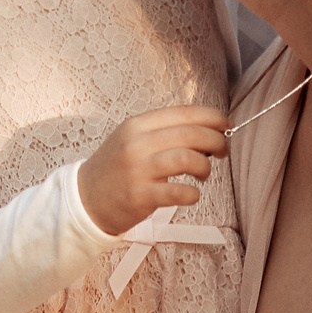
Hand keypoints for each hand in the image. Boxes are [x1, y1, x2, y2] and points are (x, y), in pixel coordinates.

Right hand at [76, 104, 229, 237]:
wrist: (85, 199)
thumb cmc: (117, 169)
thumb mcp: (133, 139)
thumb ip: (164, 131)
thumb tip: (208, 130)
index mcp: (138, 124)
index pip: (185, 113)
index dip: (213, 117)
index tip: (226, 125)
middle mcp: (137, 143)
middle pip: (192, 134)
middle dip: (216, 141)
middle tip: (221, 151)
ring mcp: (138, 170)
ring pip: (188, 159)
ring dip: (205, 166)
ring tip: (203, 173)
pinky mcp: (141, 196)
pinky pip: (179, 192)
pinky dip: (193, 194)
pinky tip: (190, 194)